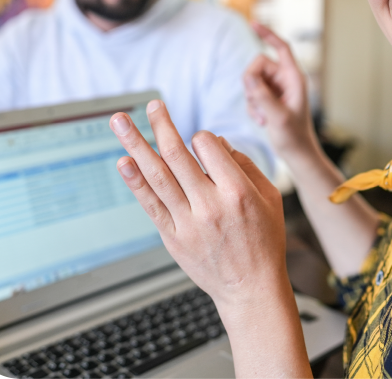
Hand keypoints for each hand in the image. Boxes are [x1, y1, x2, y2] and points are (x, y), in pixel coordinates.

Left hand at [110, 100, 286, 321]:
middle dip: (161, 124)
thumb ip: (244, 164)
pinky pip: (150, 204)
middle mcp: (210, 205)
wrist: (252, 288)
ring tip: (121, 122)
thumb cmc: (265, 239)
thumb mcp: (270, 196)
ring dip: (136, 144)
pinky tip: (123, 162)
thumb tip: (215, 141)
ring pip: (157, 175)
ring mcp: (188, 223)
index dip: (203, 138)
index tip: (204, 142)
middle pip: (177, 154)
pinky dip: (135, 182)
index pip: (208, 147)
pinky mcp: (173, 238)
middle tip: (151, 104)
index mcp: (237, 191)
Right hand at [244, 23, 318, 160]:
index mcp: (294, 78)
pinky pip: (251, 93)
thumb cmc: (293, 136)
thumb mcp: (278, 117)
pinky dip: (252, 107)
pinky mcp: (268, 98)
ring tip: (262, 117)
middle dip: (251, 84)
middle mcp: (285, 80)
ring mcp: (276, 89)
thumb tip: (248, 77)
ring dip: (251, 99)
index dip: (268, 34)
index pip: (281, 48)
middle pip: (257, 66)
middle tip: (256, 103)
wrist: (296, 154)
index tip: (253, 24)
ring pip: (251, 81)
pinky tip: (261, 121)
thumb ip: (262, 96)